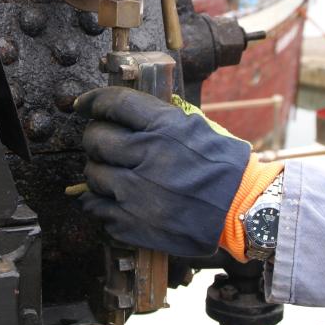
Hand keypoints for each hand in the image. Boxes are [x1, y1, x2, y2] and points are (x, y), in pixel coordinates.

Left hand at [73, 88, 250, 256]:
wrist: (241, 209)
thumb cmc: (221, 165)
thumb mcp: (195, 127)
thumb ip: (159, 117)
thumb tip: (124, 108)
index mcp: (164, 128)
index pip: (114, 104)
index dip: (92, 101)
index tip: (83, 105)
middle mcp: (147, 158)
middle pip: (95, 139)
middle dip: (94, 138)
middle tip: (102, 143)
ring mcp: (137, 194)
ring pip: (92, 174)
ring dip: (98, 171)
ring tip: (113, 174)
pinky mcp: (132, 223)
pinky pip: (96, 208)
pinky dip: (99, 202)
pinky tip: (112, 199)